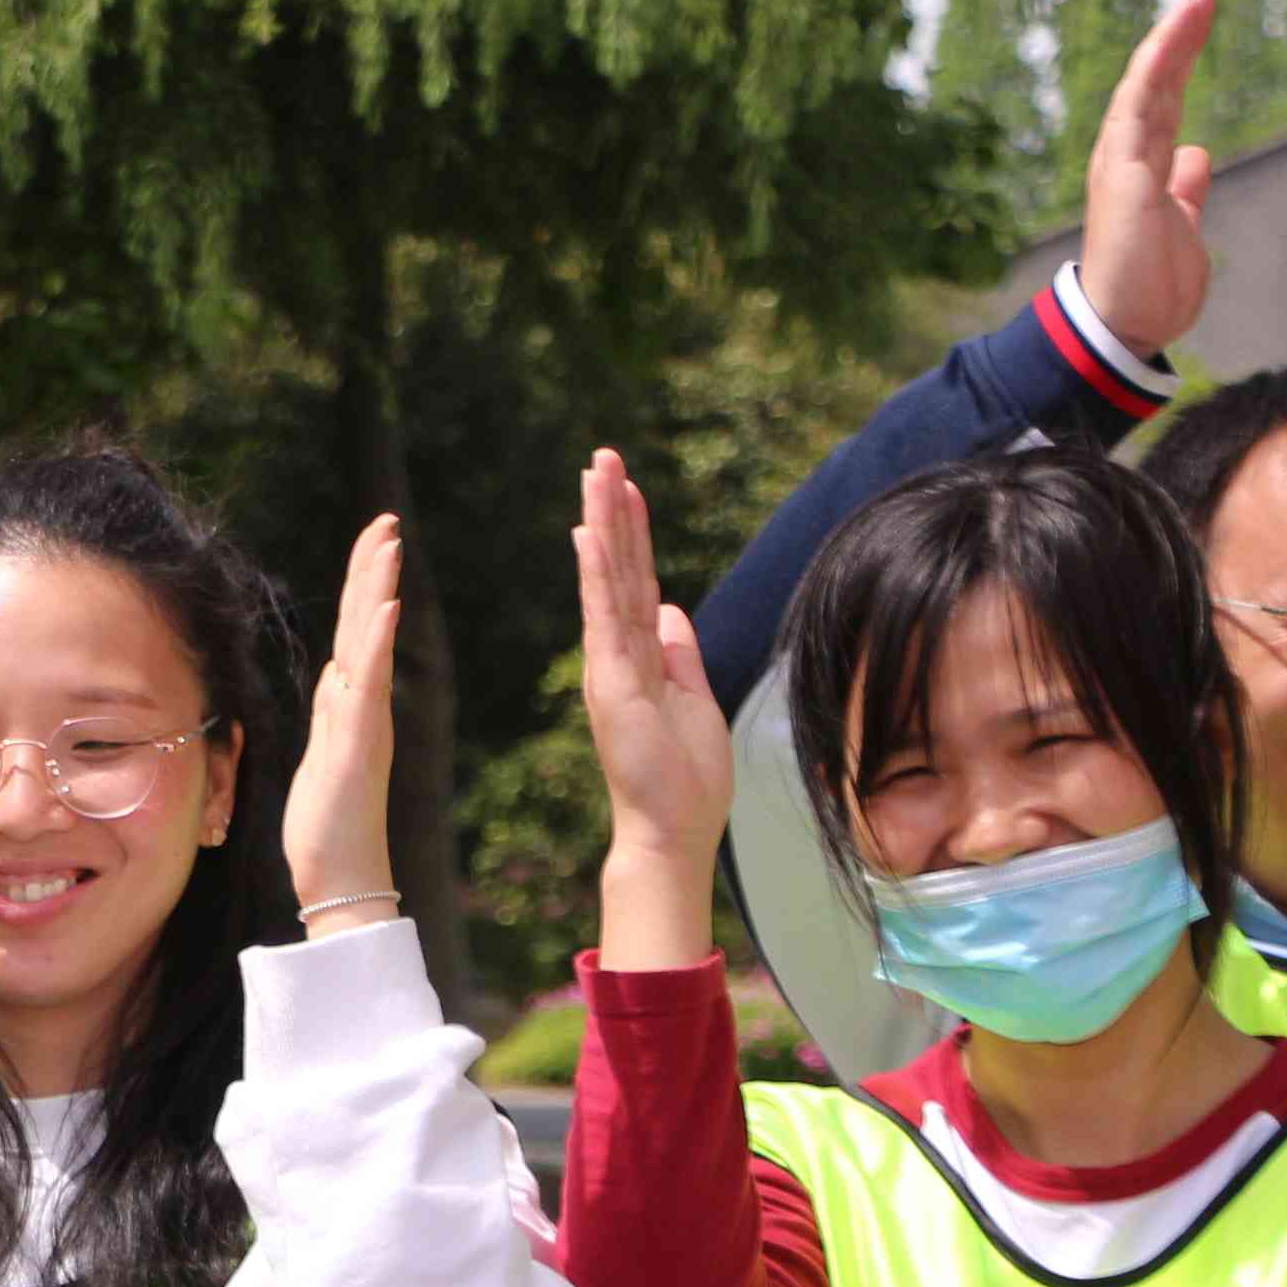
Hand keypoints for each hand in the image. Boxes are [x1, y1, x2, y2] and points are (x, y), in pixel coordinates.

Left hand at [280, 514, 400, 930]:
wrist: (339, 879)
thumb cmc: (328, 824)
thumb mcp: (322, 753)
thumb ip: (334, 712)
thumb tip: (336, 674)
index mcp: (352, 706)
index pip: (355, 632)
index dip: (363, 586)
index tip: (375, 540)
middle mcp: (364, 707)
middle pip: (366, 625)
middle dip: (374, 570)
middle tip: (388, 521)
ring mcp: (363, 723)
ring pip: (369, 643)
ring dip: (377, 591)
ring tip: (389, 544)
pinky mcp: (356, 744)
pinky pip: (367, 684)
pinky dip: (375, 643)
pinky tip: (385, 608)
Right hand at [575, 452, 732, 969]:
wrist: (670, 832)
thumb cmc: (684, 780)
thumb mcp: (695, 699)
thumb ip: (680, 653)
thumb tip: (669, 609)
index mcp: (640, 658)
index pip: (636, 582)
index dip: (633, 533)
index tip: (627, 486)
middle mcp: (617, 655)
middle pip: (616, 568)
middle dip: (611, 510)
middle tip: (602, 455)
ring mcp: (612, 667)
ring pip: (607, 580)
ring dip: (602, 523)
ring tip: (596, 471)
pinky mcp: (614, 683)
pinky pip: (604, 617)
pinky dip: (597, 573)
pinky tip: (591, 533)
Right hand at [1076, 0, 1217, 360]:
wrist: (1124, 326)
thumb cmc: (1149, 289)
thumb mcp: (1184, 228)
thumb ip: (1186, 191)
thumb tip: (1196, 156)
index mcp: (1143, 170)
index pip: (1163, 103)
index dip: (1181, 63)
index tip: (1200, 23)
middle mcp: (1127, 157)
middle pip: (1156, 84)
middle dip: (1180, 38)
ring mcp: (1121, 160)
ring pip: (1147, 83)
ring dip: (1172, 38)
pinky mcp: (1122, 168)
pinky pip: (1138, 102)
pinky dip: (1156, 64)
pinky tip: (1175, 32)